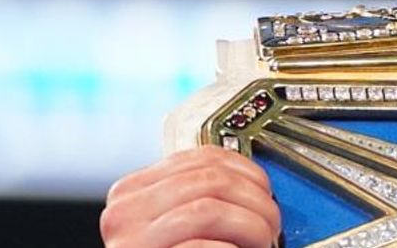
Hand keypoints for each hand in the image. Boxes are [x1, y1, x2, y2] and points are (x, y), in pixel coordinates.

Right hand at [100, 145, 279, 247]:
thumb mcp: (178, 224)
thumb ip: (201, 198)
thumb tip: (255, 184)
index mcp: (134, 192)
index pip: (202, 158)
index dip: (248, 172)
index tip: (266, 191)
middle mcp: (124, 212)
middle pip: (211, 180)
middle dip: (257, 201)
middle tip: (272, 225)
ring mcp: (130, 241)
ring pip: (209, 208)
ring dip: (250, 225)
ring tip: (262, 242)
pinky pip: (201, 246)